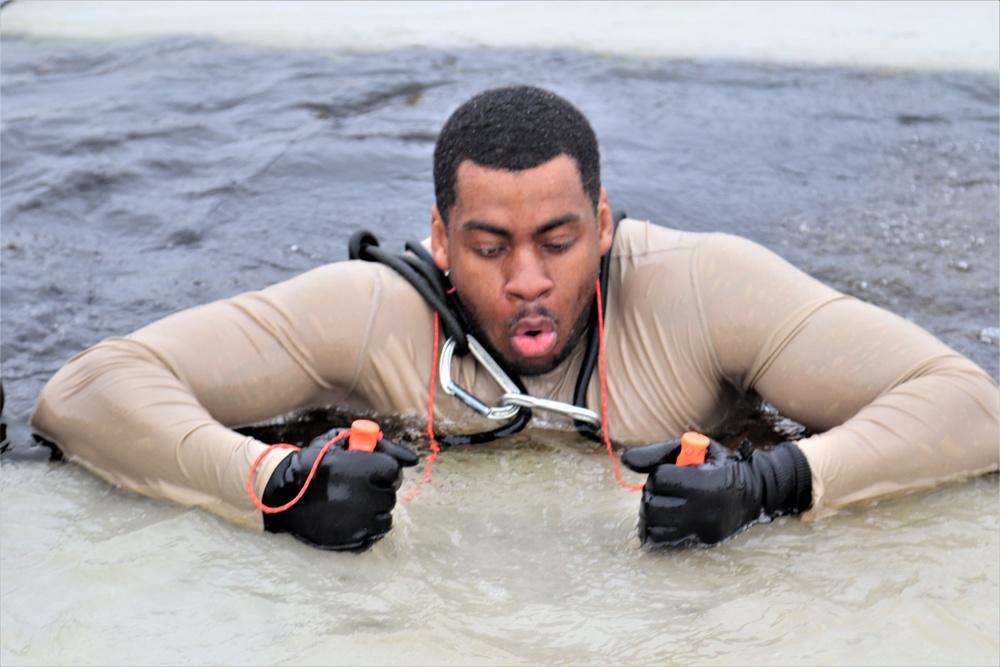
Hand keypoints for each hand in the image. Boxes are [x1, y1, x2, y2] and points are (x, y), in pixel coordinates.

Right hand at [262, 429, 418, 550]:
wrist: (281, 494)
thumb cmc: (313, 463)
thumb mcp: (342, 442)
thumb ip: (382, 445)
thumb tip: (414, 460)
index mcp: (365, 470)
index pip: (393, 472)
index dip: (382, 471)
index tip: (370, 471)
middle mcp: (366, 497)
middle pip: (390, 495)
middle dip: (378, 489)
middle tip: (359, 487)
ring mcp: (359, 521)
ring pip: (386, 517)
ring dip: (375, 509)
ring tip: (354, 503)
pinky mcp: (351, 540)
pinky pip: (374, 535)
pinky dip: (367, 527)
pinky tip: (352, 518)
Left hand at [621, 437, 811, 546]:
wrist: (754, 492)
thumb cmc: (718, 465)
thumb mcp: (696, 449)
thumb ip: (658, 453)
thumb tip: (625, 459)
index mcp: (705, 482)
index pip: (660, 479)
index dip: (658, 474)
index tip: (668, 473)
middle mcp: (704, 510)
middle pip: (652, 505)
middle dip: (651, 494)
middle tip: (662, 489)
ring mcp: (703, 529)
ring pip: (654, 525)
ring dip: (650, 511)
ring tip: (662, 502)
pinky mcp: (701, 540)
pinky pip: (665, 538)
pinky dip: (657, 528)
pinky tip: (663, 518)